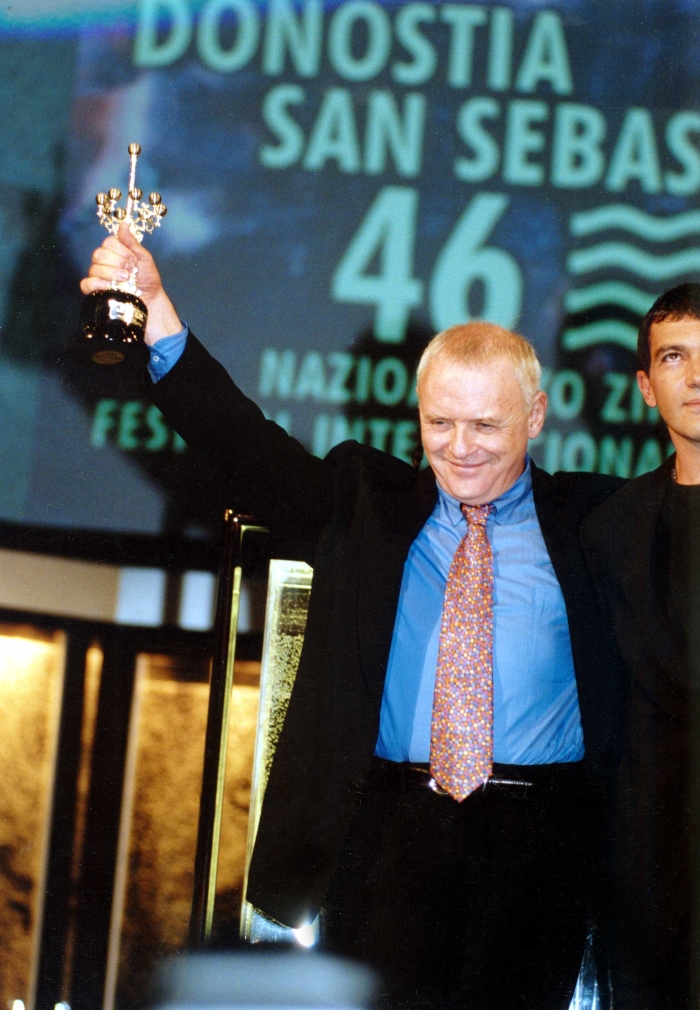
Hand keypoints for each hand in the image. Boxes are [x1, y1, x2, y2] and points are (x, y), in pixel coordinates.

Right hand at [80, 224, 181, 344]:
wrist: (150, 300)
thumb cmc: (147, 279)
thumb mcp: (144, 259)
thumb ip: (132, 243)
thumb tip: (123, 224)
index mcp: (114, 252)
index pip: (108, 242)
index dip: (121, 251)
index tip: (134, 261)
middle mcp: (103, 262)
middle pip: (99, 254)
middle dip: (117, 263)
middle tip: (130, 272)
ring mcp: (98, 276)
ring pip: (94, 268)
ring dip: (112, 274)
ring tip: (125, 281)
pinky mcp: (95, 291)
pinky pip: (86, 283)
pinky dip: (96, 284)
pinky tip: (109, 286)